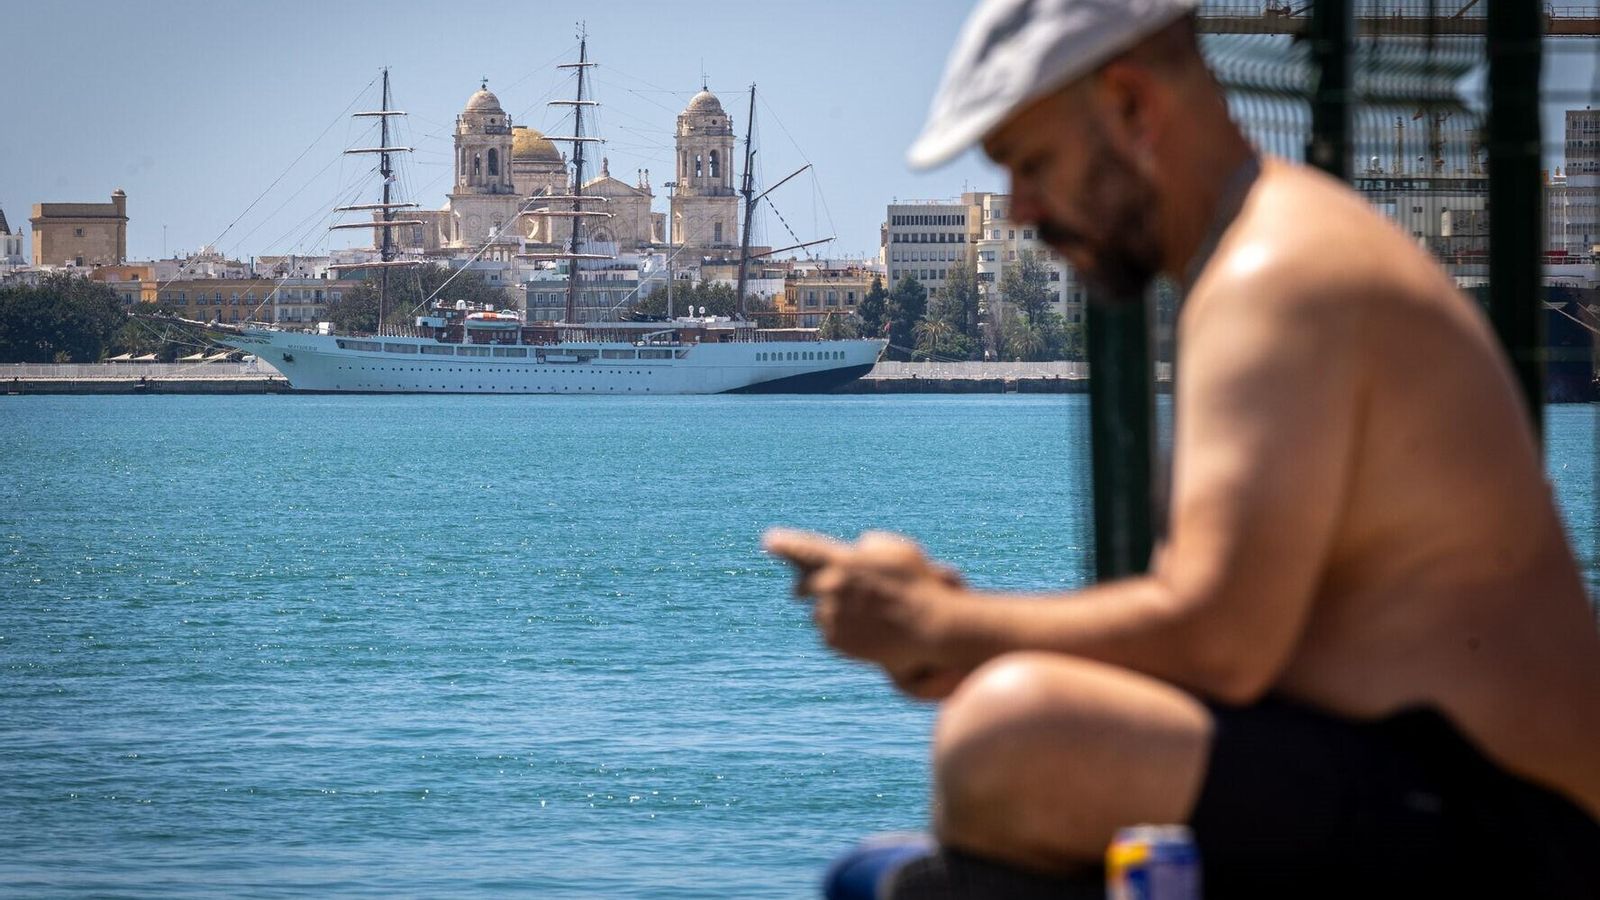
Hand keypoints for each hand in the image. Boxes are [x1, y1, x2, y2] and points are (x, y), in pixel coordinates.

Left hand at [763, 528, 970, 699]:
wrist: (929, 629)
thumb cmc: (920, 585)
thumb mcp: (899, 551)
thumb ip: (871, 544)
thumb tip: (857, 547)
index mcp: (842, 561)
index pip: (803, 548)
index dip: (784, 543)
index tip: (769, 541)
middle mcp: (828, 588)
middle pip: (802, 586)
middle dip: (807, 587)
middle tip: (828, 590)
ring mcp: (829, 615)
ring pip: (818, 610)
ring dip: (832, 610)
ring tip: (867, 614)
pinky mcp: (832, 640)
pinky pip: (828, 631)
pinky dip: (841, 629)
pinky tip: (866, 629)